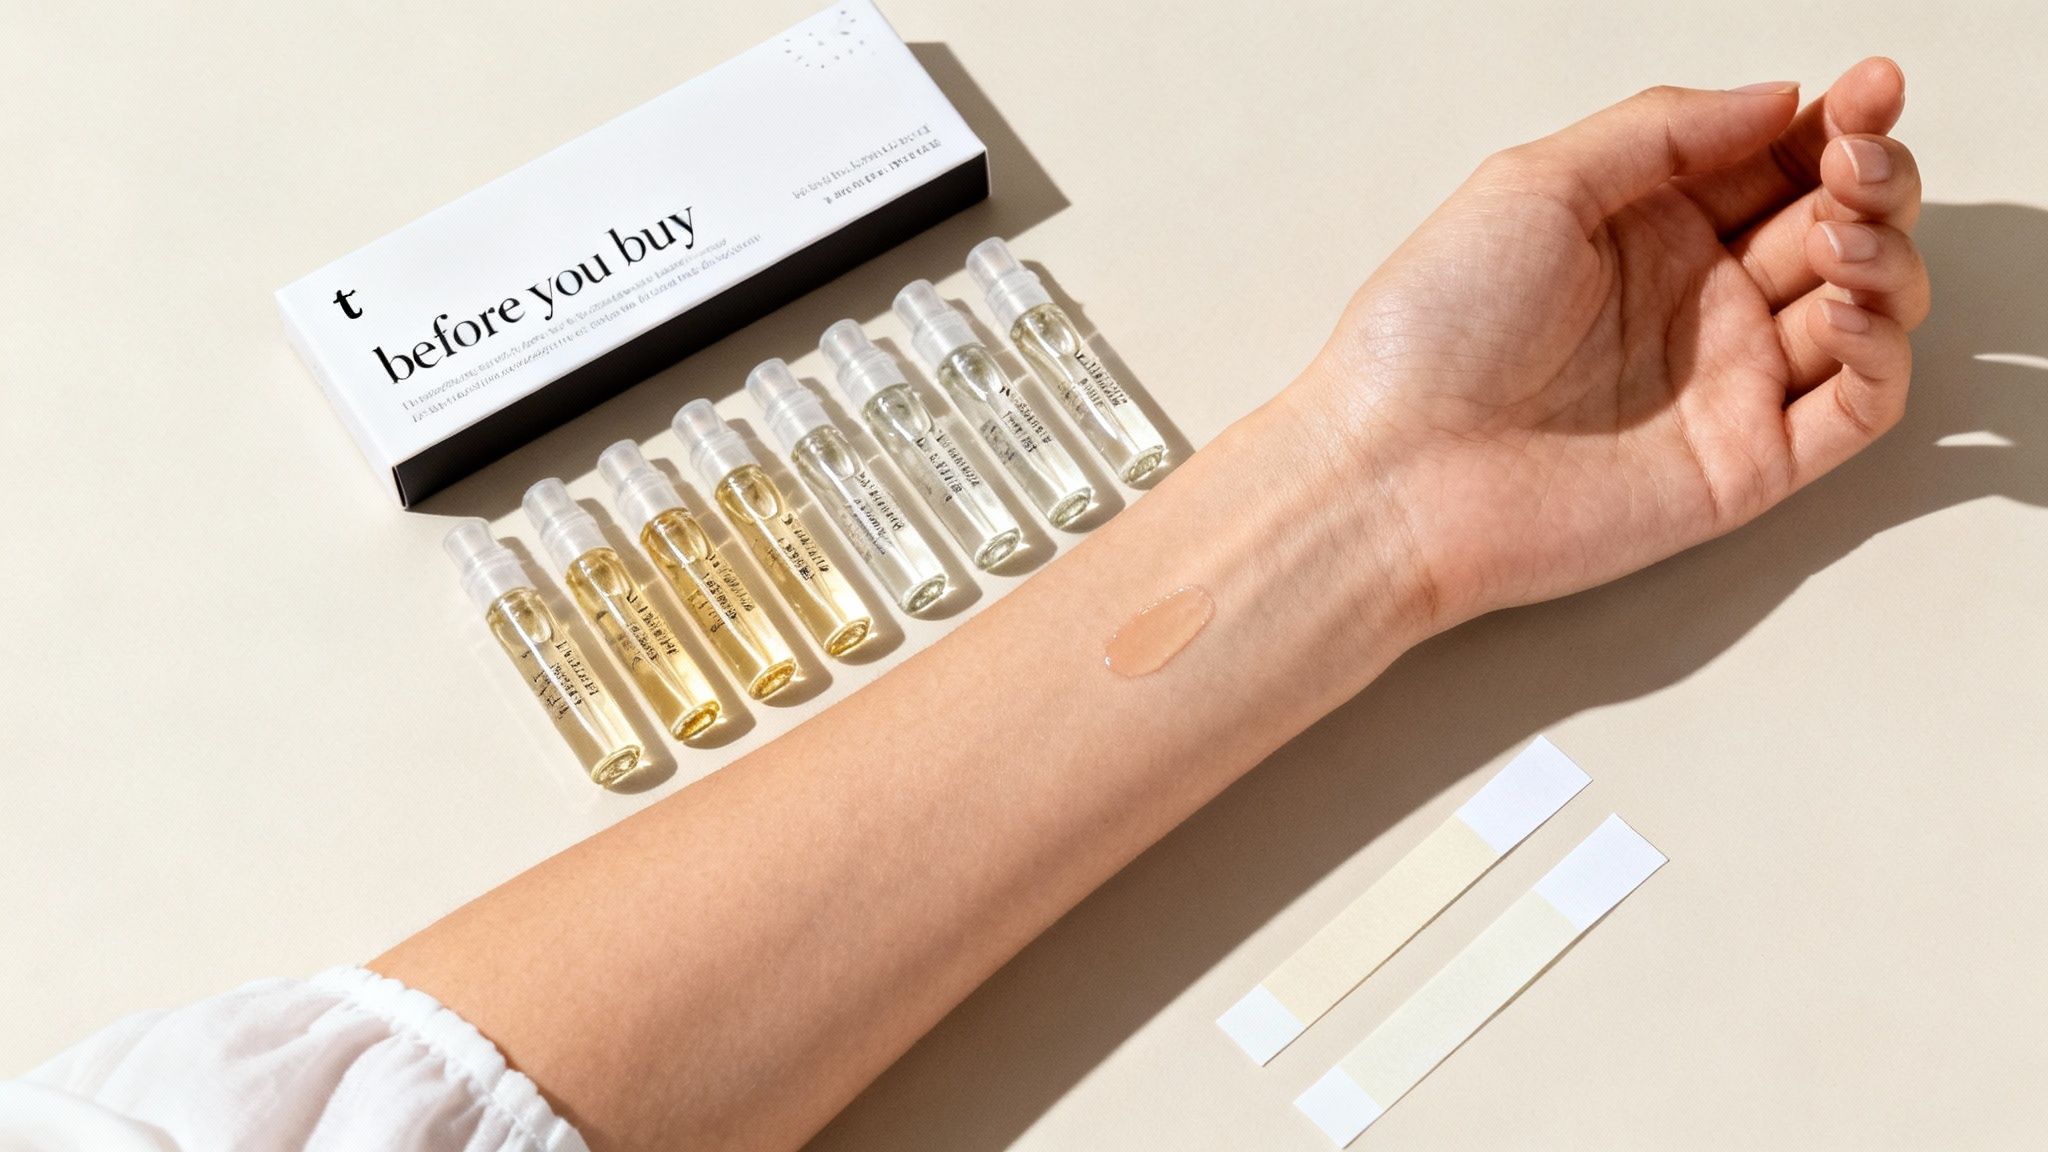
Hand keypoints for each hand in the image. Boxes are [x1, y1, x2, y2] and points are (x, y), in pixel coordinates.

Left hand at [1298, 59, 1926, 629]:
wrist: (1393, 468)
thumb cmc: (1431, 330)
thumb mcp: (1534, 184)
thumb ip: (1661, 130)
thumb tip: (1776, 98)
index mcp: (1646, 232)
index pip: (1778, 163)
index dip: (1838, 123)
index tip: (1869, 89)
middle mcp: (1696, 304)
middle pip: (1838, 226)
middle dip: (1873, 179)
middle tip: (1854, 165)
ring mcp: (1726, 383)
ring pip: (1866, 309)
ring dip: (1885, 257)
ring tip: (1840, 236)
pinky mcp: (1745, 464)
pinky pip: (1858, 408)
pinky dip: (1881, 354)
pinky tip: (1843, 311)